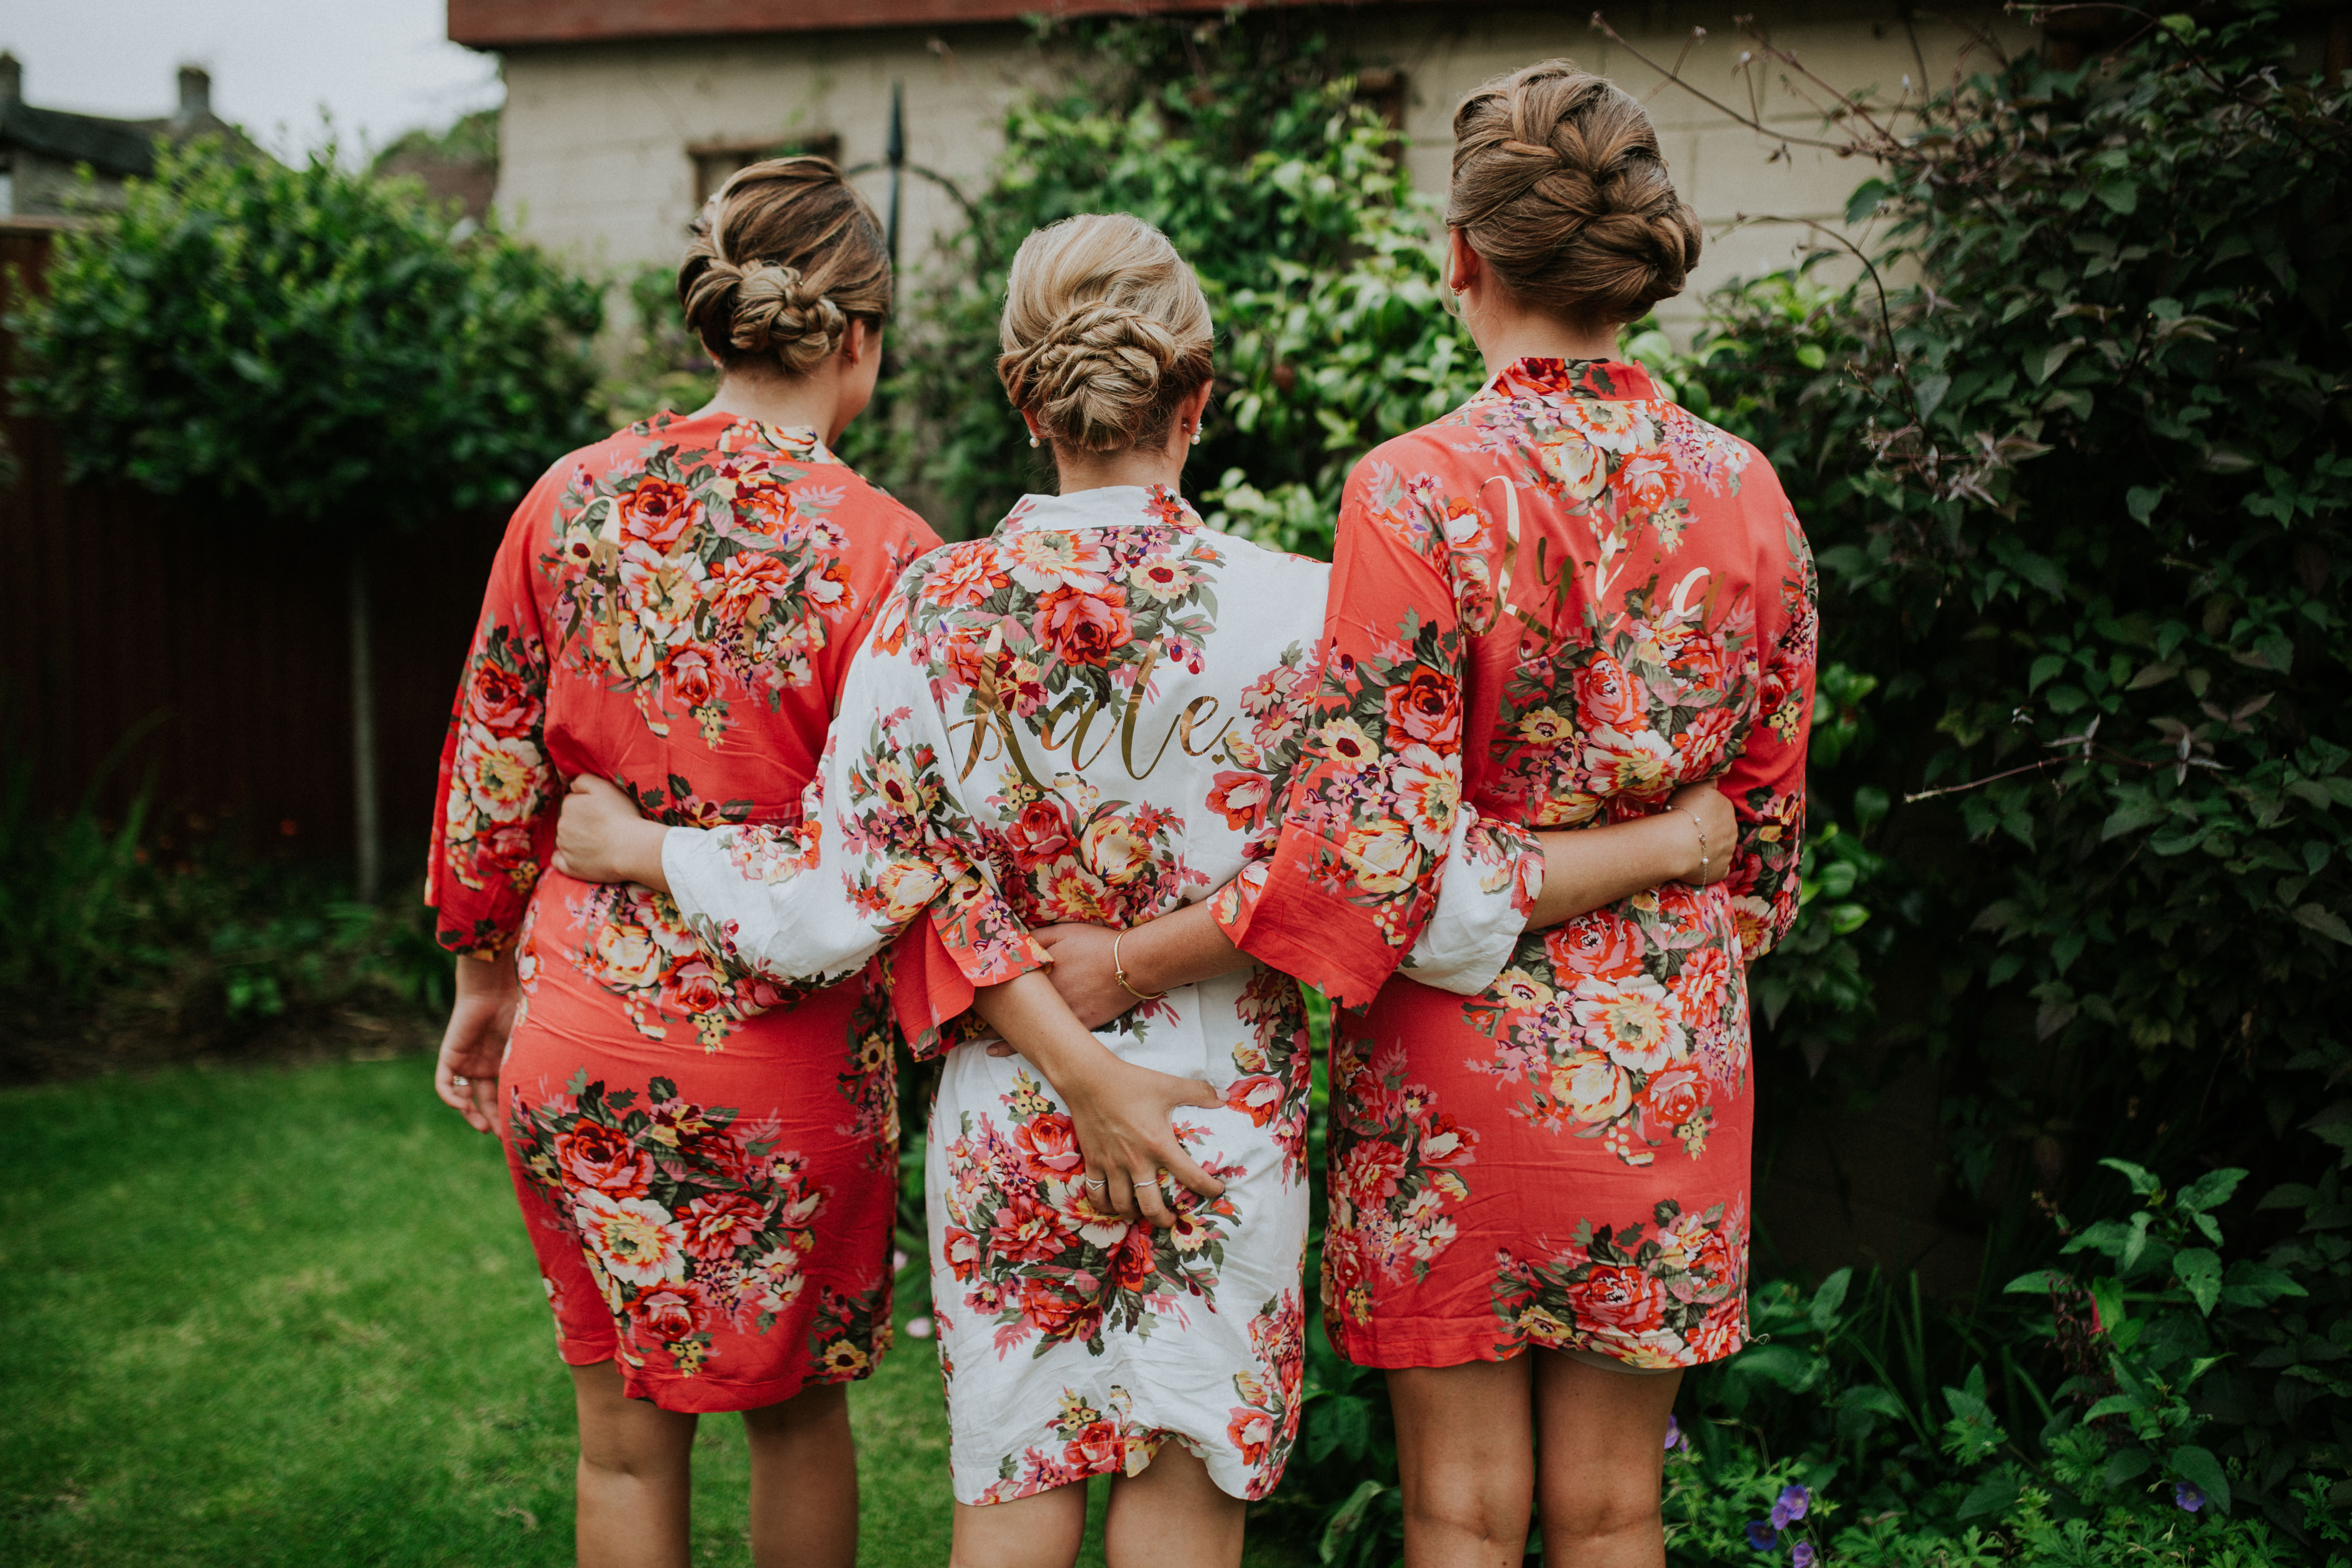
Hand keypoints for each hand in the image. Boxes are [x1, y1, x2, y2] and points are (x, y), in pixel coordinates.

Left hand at [435, 949, 517, 1133]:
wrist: (494, 987)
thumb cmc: (520, 1011)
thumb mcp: (530, 1047)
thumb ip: (535, 1068)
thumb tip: (560, 1098)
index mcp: (504, 1063)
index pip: (505, 1096)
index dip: (511, 1115)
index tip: (521, 1133)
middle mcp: (484, 1066)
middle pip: (486, 1102)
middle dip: (494, 1120)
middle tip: (504, 1137)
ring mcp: (467, 1063)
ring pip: (464, 1098)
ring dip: (473, 1115)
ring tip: (486, 1127)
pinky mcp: (450, 1057)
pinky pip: (444, 1085)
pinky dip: (452, 1098)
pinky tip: (465, 1105)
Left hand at [553, 774, 668, 887]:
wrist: (632, 849)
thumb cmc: (622, 816)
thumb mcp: (604, 787)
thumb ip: (583, 780)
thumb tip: (571, 786)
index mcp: (569, 805)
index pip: (572, 801)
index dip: (588, 805)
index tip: (602, 811)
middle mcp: (562, 825)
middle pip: (568, 820)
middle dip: (581, 822)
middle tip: (603, 826)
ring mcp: (565, 848)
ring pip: (565, 839)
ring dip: (577, 839)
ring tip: (600, 842)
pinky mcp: (570, 867)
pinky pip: (559, 861)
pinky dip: (565, 858)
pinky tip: (579, 857)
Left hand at [983, 924, 1133, 1053]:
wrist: (1133, 964)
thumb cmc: (1097, 945)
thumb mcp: (1063, 933)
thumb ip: (1036, 939)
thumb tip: (1013, 942)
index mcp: (1039, 975)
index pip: (1006, 990)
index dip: (987, 998)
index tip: (971, 1002)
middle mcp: (1047, 1000)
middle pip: (1014, 1013)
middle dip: (990, 1021)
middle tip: (969, 1030)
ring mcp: (1064, 1014)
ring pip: (1031, 1030)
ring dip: (1008, 1039)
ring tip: (985, 1048)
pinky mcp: (1082, 1024)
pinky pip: (1055, 1041)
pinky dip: (1036, 1049)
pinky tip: (1026, 1057)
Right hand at [1059, 1052, 1226, 1227]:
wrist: (1089, 1078)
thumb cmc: (1131, 1082)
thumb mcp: (1169, 1085)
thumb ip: (1198, 1092)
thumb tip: (1224, 1096)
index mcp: (1159, 1145)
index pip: (1191, 1177)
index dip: (1209, 1189)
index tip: (1217, 1190)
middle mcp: (1135, 1161)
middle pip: (1151, 1206)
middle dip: (1164, 1219)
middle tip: (1173, 1219)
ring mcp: (1111, 1164)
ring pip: (1121, 1205)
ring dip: (1134, 1214)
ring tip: (1142, 1213)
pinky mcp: (1092, 1161)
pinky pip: (1095, 1193)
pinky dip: (1103, 1204)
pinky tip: (1112, 1204)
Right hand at [1667, 781, 1738, 885]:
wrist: (1677, 843)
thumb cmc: (1682, 811)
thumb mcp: (1694, 786)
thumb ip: (1707, 781)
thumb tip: (1715, 778)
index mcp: (1726, 807)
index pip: (1719, 807)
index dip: (1704, 811)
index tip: (1690, 814)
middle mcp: (1732, 830)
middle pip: (1721, 828)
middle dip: (1709, 830)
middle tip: (1687, 831)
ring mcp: (1728, 852)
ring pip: (1720, 848)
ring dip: (1708, 848)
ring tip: (1688, 848)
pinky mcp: (1720, 871)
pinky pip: (1717, 869)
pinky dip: (1709, 867)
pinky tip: (1696, 865)